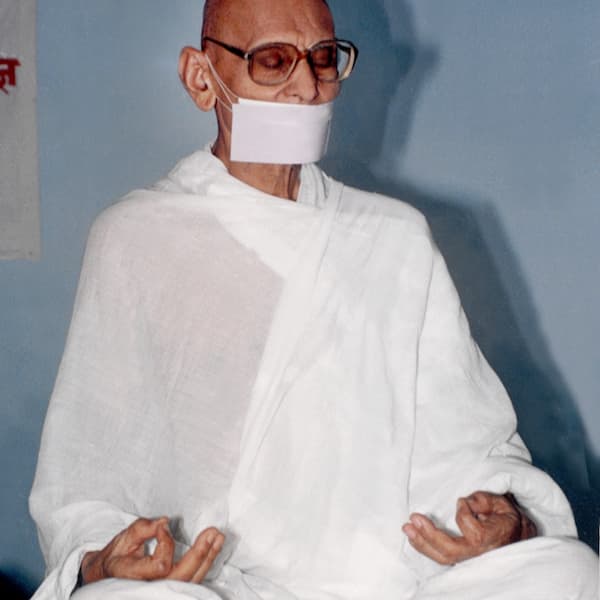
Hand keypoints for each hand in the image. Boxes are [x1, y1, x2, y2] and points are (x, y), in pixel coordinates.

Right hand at [81, 517, 224, 584]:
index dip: (166, 543)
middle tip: (213, 532)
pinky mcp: (171, 589)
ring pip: (190, 581)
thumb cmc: (117, 555)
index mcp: (133, 577)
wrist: (109, 575)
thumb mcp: (124, 538)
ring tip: (218, 537)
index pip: (160, 565)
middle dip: (200, 554)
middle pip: (182, 577)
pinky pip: (191, 580)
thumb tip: (165, 523)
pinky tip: (213, 548)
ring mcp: (161, 592)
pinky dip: (204, 564)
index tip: (162, 526)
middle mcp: (149, 589)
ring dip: (208, 557)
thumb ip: (143, 528)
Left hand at [402, 491, 536, 564]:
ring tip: (407, 528)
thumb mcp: (501, 502)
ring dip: (423, 543)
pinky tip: (414, 537)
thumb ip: (483, 499)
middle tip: (413, 519)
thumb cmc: (506, 517)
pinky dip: (426, 547)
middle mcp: (481, 554)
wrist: (517, 537)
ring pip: (444, 558)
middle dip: (429, 536)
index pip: (473, 531)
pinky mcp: (462, 559)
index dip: (464, 513)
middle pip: (452, 551)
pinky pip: (442, 557)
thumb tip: (465, 502)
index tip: (463, 501)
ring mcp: (471, 559)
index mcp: (494, 538)